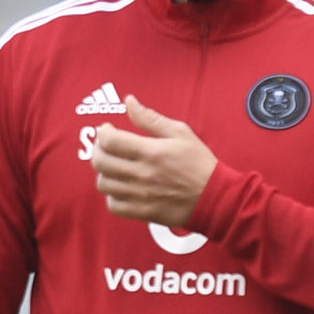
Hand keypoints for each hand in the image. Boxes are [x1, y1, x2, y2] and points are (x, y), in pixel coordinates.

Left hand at [90, 98, 216, 225]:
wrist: (215, 198)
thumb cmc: (199, 163)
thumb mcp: (180, 133)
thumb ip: (150, 118)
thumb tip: (129, 101)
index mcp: (151, 152)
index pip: (110, 141)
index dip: (103, 132)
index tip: (108, 130)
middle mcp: (142, 174)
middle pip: (101, 162)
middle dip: (98, 150)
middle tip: (106, 146)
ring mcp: (140, 195)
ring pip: (104, 184)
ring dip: (104, 172)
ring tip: (115, 166)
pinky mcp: (142, 212)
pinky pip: (113, 205)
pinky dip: (112, 195)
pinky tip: (121, 186)